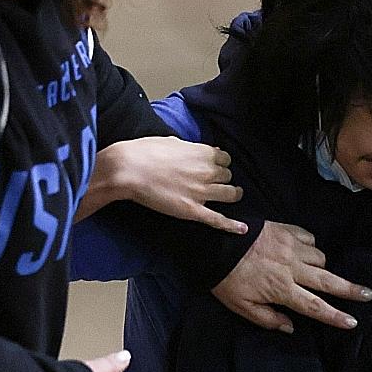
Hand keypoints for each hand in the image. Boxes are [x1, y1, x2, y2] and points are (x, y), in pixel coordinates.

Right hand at [89, 137, 246, 234]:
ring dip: (232, 194)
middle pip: (227, 176)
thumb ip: (190, 148)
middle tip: (215, 180)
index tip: (216, 165)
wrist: (128, 169)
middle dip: (222, 177)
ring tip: (233, 195)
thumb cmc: (145, 151)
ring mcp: (201, 192)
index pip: (225, 158)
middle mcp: (207, 171)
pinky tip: (243, 229)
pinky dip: (232, 225)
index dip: (221, 162)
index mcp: (203, 153)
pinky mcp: (193, 210)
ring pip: (229, 194)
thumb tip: (196, 151)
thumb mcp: (172, 141)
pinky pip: (218, 220)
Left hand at [212, 222, 371, 333]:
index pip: (314, 306)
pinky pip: (310, 239)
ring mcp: (291, 246)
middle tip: (368, 294)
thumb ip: (268, 318)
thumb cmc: (226, 278)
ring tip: (314, 273)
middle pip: (328, 281)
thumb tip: (290, 327)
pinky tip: (303, 252)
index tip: (352, 321)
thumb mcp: (241, 306)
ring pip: (320, 258)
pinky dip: (311, 247)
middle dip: (350, 289)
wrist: (215, 242)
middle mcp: (292, 268)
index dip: (335, 316)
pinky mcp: (287, 230)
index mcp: (281, 289)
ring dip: (322, 267)